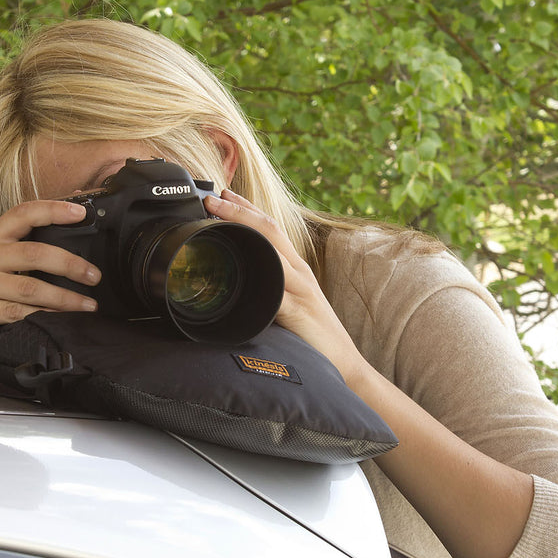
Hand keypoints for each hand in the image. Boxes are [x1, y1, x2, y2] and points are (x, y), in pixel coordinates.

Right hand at [0, 200, 101, 334]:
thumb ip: (22, 239)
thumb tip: (72, 222)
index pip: (24, 212)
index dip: (54, 209)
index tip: (81, 213)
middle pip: (35, 254)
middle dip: (71, 265)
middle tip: (94, 275)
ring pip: (30, 288)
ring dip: (65, 298)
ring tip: (88, 304)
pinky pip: (15, 313)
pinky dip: (43, 317)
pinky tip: (60, 320)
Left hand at [203, 190, 366, 382]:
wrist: (343, 363)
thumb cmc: (311, 335)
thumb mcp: (286, 304)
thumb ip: (267, 289)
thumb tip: (235, 281)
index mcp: (296, 268)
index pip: (270, 228)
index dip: (247, 208)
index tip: (222, 194)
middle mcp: (299, 272)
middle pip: (269, 230)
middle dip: (241, 210)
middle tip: (213, 197)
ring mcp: (300, 289)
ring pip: (271, 250)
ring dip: (245, 231)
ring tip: (220, 217)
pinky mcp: (298, 310)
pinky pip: (276, 289)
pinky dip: (260, 275)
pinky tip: (242, 266)